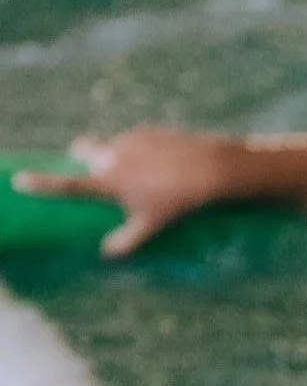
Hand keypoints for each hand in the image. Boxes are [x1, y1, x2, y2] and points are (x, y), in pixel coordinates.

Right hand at [11, 126, 241, 256]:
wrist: (208, 169)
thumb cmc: (178, 203)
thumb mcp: (152, 226)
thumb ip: (127, 242)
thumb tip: (107, 255)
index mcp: (109, 181)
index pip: (68, 183)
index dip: (41, 183)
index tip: (19, 180)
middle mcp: (112, 156)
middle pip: (83, 149)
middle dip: (81, 155)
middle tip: (90, 166)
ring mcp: (129, 139)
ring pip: (112, 144)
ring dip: (117, 155)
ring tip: (145, 174)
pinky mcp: (147, 130)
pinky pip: (137, 139)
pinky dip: (142, 149)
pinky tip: (163, 163)